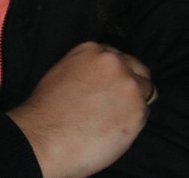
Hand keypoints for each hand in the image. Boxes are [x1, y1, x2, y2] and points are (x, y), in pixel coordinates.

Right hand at [8, 41, 153, 177]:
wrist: (43, 139)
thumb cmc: (46, 115)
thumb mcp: (63, 74)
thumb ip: (88, 70)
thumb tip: (103, 82)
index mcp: (91, 50)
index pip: (117, 58)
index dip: (116, 75)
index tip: (111, 89)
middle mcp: (112, 61)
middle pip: (137, 70)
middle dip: (131, 85)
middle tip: (118, 106)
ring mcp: (127, 82)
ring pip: (145, 91)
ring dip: (133, 105)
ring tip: (112, 121)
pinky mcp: (137, 107)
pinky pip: (144, 114)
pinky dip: (133, 124)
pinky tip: (113, 132)